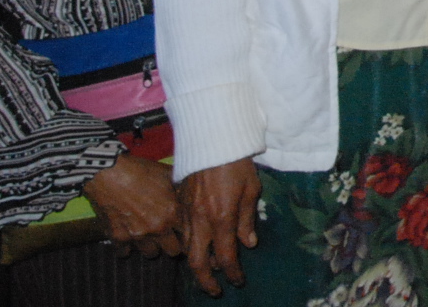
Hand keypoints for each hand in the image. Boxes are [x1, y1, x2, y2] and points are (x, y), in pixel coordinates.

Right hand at [82, 153, 182, 257]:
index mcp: (172, 212)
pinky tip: (128, 236)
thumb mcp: (167, 174)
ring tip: (148, 235)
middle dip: (172, 243)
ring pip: (151, 254)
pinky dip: (126, 247)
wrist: (108, 172)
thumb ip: (181, 187)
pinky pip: (125, 253)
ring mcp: (137, 235)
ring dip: (151, 246)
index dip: (189, 233)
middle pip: (172, 250)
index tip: (185, 231)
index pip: (189, 234)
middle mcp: (157, 228)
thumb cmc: (140, 170)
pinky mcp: (118, 238)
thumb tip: (191, 192)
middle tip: (168, 236)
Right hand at [180, 158, 259, 296]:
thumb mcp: (251, 188)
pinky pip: (180, 231)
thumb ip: (247, 218)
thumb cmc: (236, 161)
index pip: (225, 256)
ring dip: (195, 264)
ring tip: (205, 271)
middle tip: (214, 290)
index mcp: (221, 217)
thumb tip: (248, 243)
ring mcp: (185, 212)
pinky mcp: (177, 203)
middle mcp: (200, 220)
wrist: (210, 137)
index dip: (232, 272)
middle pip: (197, 261)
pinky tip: (195, 245)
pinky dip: (187, 244)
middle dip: (205, 280)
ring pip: (185, 248)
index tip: (238, 281)